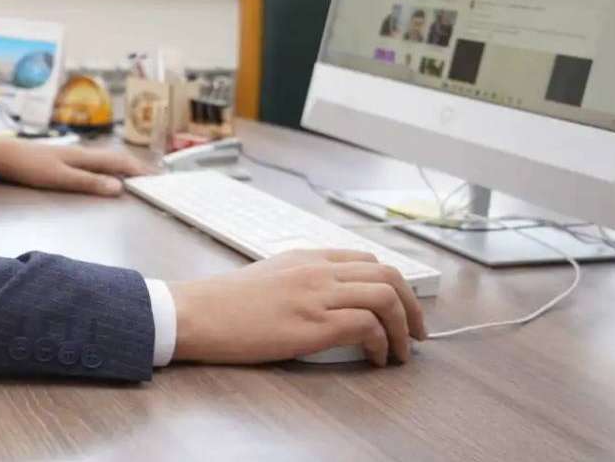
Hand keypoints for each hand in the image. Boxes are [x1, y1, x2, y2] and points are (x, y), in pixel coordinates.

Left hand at [0, 134, 156, 196]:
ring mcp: (72, 156)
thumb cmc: (28, 166)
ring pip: (105, 160)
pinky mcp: (62, 160)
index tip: (158, 179)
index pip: (119, 163)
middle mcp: (82, 154)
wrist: (1, 154)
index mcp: (84, 157)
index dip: (139, 170)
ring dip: (122, 166)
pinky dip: (106, 168)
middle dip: (136, 167)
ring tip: (135, 174)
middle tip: (153, 177)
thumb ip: (89, 182)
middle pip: (115, 159)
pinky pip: (93, 163)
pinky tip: (103, 172)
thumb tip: (119, 187)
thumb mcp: (60, 178)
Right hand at [169, 250, 426, 366]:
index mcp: (307, 256)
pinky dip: (381, 343)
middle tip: (416, 333)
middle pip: (387, 275)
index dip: (394, 287)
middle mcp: (318, 270)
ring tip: (401, 351)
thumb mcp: (269, 275)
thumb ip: (302, 279)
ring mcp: (317, 295)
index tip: (401, 309)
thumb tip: (327, 299)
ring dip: (404, 327)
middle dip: (412, 306)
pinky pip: (366, 326)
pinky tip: (375, 357)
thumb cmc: (224, 302)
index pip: (368, 261)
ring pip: (385, 297)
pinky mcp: (312, 324)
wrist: (197, 312)